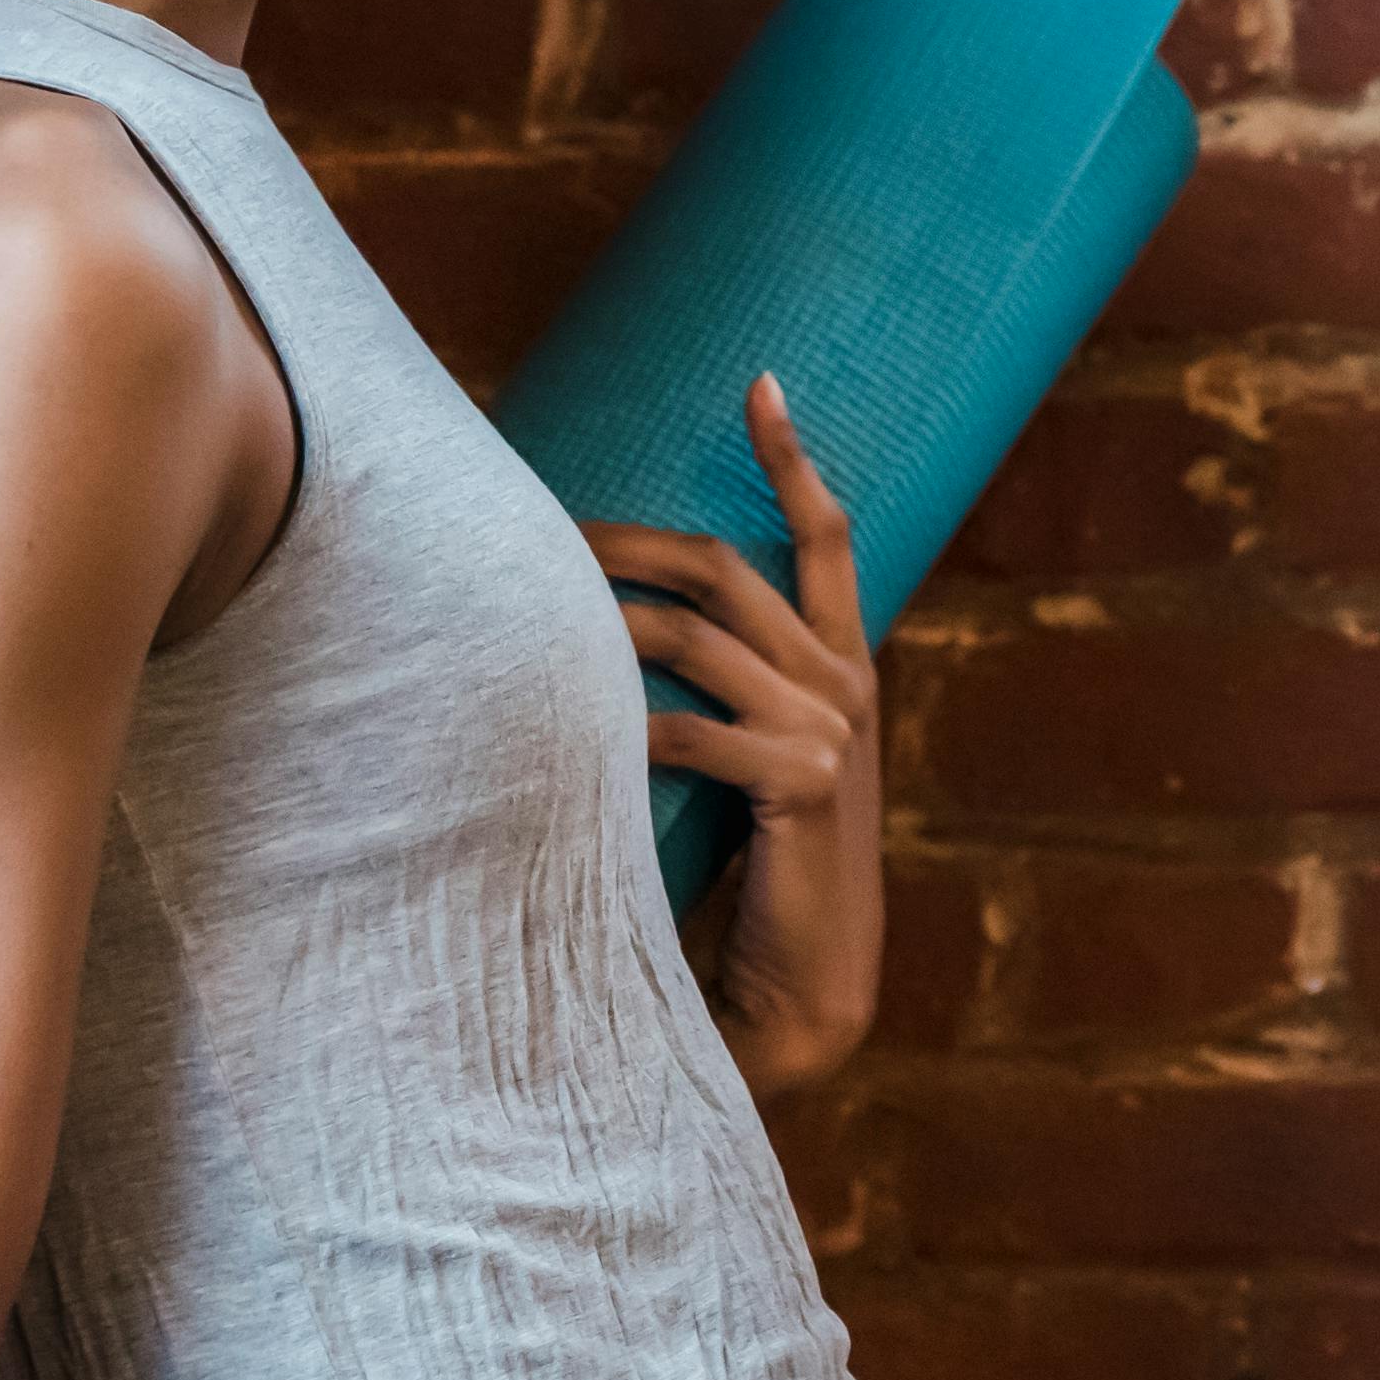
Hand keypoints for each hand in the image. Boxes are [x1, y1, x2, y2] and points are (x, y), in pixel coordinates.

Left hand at [582, 374, 882, 1102]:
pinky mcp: (805, 785)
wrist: (801, 995)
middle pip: (725, 569)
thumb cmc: (754, 880)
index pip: (829, 537)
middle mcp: (847, 687)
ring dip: (602, 626)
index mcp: (844, 670)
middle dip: (628, 540)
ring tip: (532, 623)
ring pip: (693, 637)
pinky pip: (688, 730)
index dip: (793, 458)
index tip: (762, 383)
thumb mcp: (754, 764)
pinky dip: (621, 728)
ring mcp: (832, 733)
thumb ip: (724, 693)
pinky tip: (577, 737)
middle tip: (546, 529)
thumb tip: (619, 621)